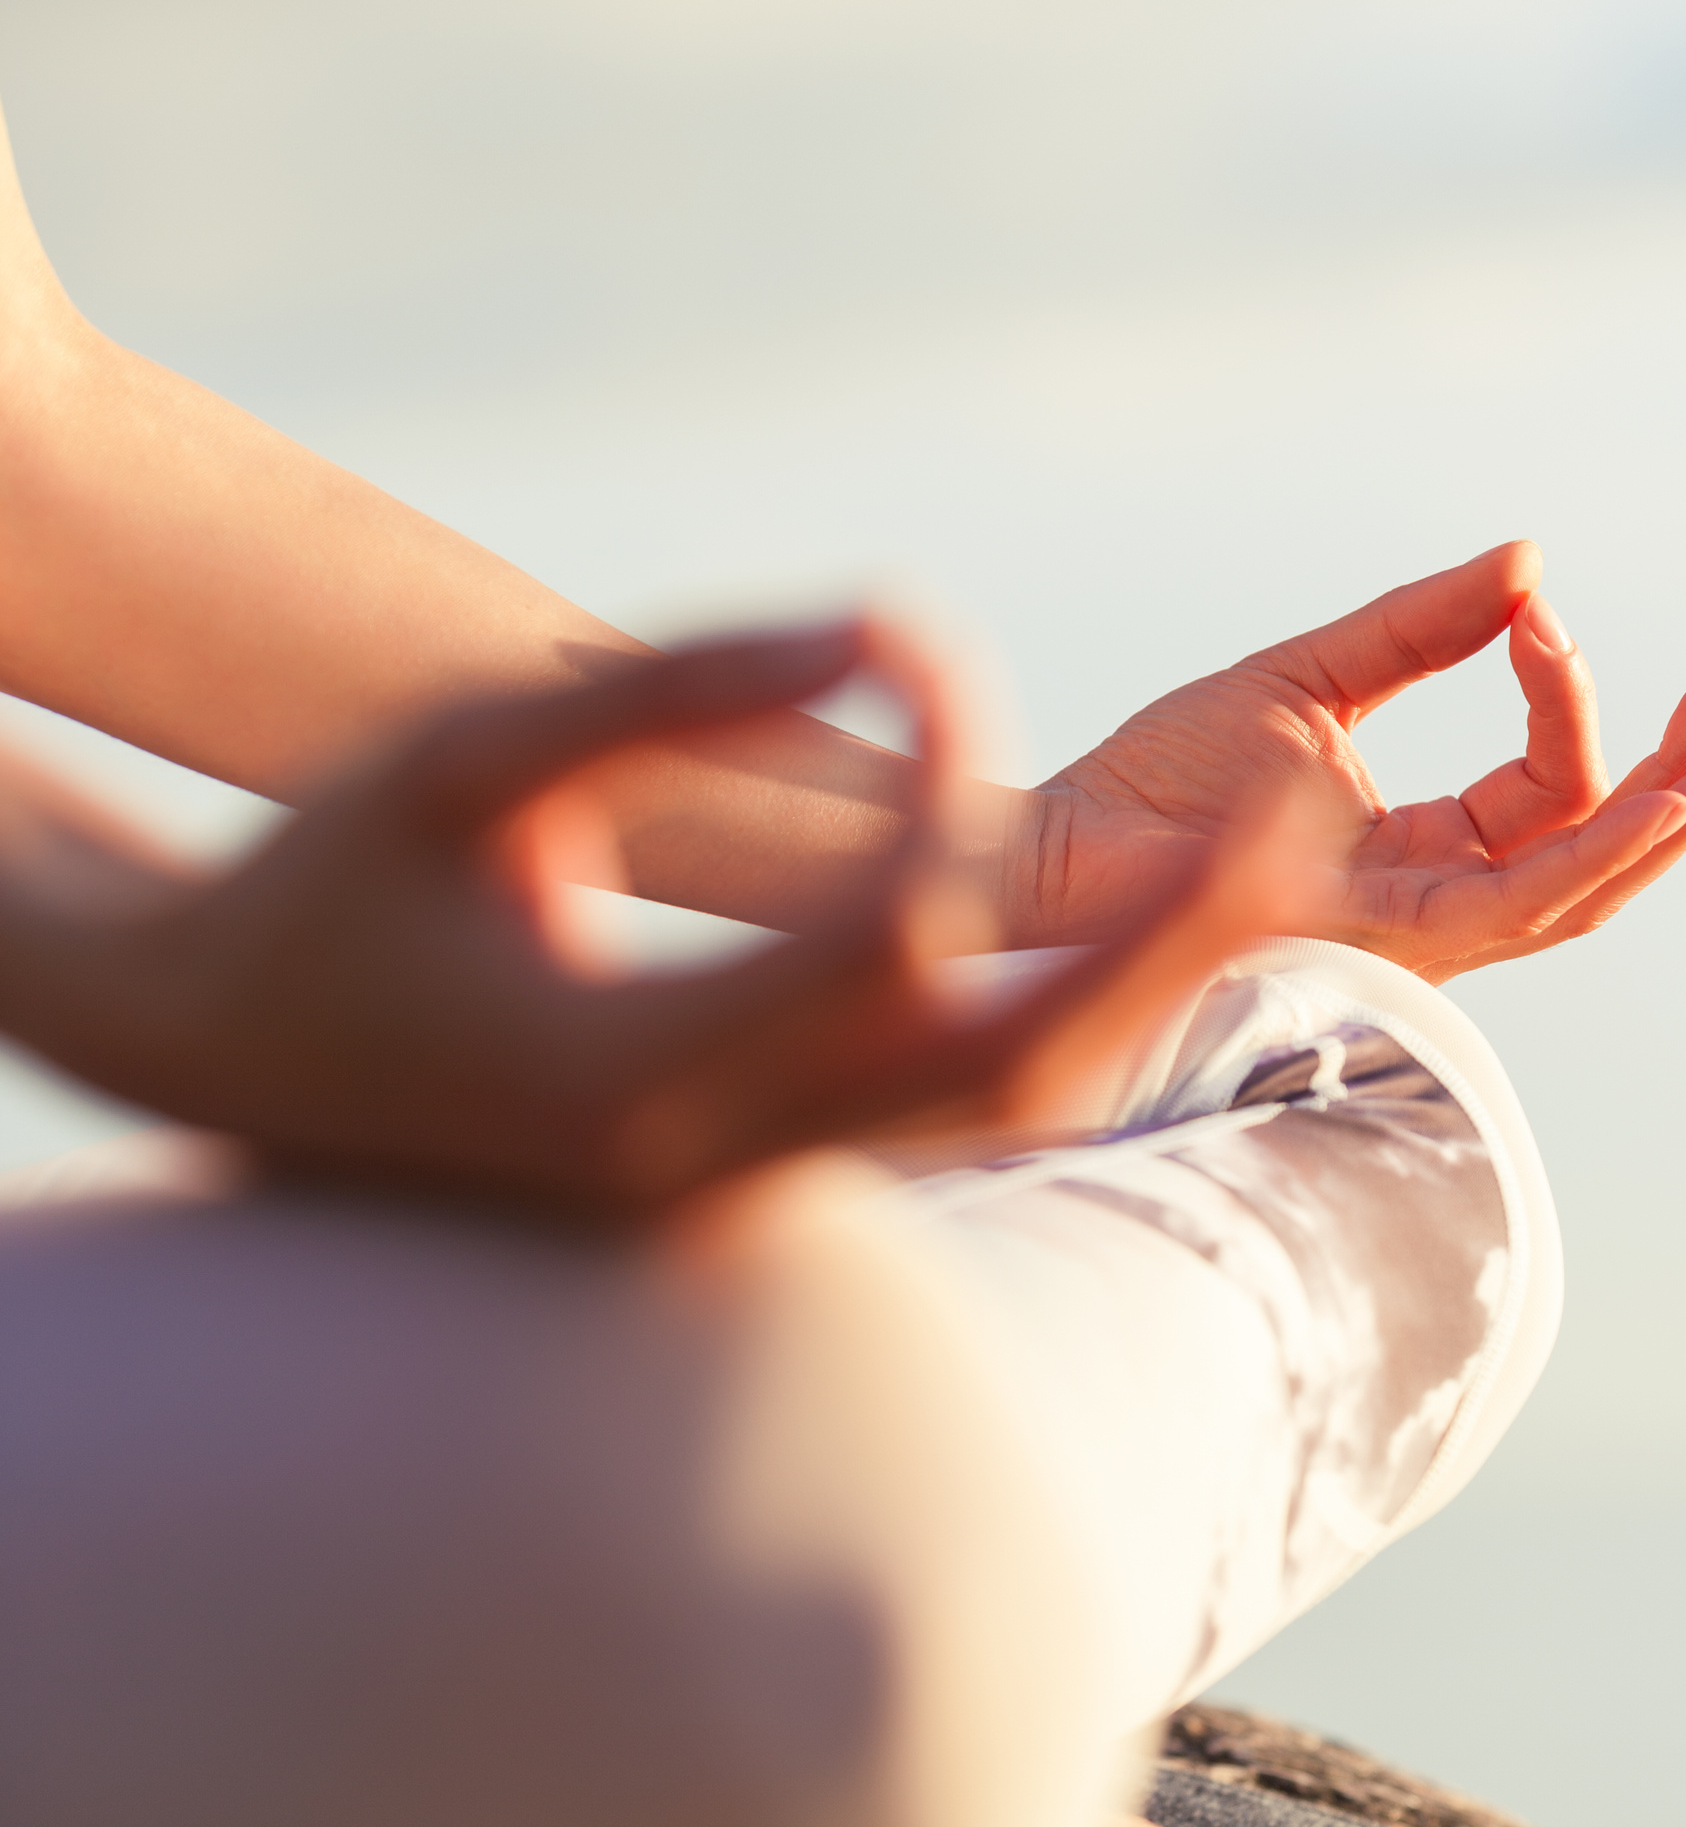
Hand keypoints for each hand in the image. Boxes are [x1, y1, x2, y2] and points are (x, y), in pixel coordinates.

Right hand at [0, 621, 1308, 1215]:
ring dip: (1150, 990)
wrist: (237, 1067)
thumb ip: (672, 689)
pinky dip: (1068, 1024)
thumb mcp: (463, 761)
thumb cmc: (326, 893)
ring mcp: (744, 1204)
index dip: (939, 794)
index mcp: (618, 1075)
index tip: (942, 666)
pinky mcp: (766, 1193)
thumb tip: (892, 622)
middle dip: (1171, 942)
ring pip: (1006, 1114)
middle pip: (1005, 1069)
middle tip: (1307, 810)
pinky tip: (1152, 931)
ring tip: (1278, 864)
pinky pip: (958, 1121)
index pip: (871, 948)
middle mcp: (706, 1169)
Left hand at [1009, 539, 1685, 979]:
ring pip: (1575, 892)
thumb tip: (1529, 564)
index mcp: (1421, 851)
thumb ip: (1421, 630)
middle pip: (1592, 858)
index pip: (1540, 790)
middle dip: (1682, 784)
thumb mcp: (1312, 679)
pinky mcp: (1377, 938)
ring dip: (1665, 824)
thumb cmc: (1156, 778)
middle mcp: (1432, 908)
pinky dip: (1589, 853)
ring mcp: (1410, 936)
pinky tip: (1652, 803)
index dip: (1568, 705)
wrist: (1056, 841)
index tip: (1546, 616)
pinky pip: (1510, 906)